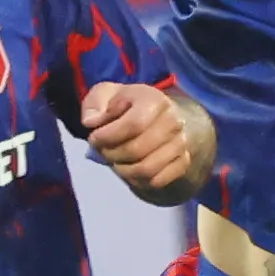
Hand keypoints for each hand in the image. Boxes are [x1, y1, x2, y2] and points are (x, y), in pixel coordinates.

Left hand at [77, 80, 201, 193]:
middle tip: (103, 150)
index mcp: (155, 100)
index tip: (94, 137)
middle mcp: (173, 122)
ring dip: (122, 170)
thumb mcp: (107, 94)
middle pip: (137, 150)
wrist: (160, 117)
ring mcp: (181, 144)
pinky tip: (130, 169)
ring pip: (146, 169)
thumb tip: (92, 122)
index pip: (133, 124)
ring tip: (115, 160)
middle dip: (111, 154)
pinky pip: (156, 181)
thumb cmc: (127, 106)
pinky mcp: (183, 163)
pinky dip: (137, 180)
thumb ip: (95, 103)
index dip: (108, 136)